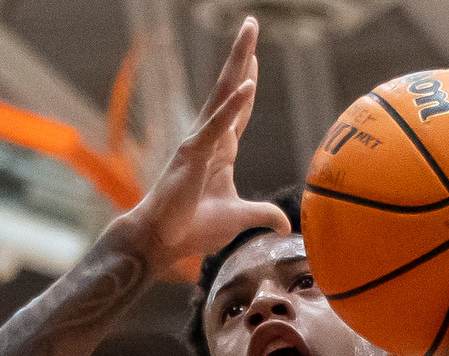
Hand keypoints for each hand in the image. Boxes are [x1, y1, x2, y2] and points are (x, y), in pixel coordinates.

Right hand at [112, 19, 289, 272]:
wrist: (161, 240)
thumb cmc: (192, 228)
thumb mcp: (238, 219)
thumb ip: (263, 216)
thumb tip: (287, 226)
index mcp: (221, 150)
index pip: (239, 109)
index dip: (248, 81)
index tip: (256, 56)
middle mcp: (210, 138)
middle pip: (231, 89)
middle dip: (243, 55)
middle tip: (251, 23)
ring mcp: (200, 143)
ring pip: (223, 95)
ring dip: (238, 63)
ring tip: (249, 34)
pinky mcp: (193, 155)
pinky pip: (217, 127)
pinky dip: (232, 107)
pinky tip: (247, 86)